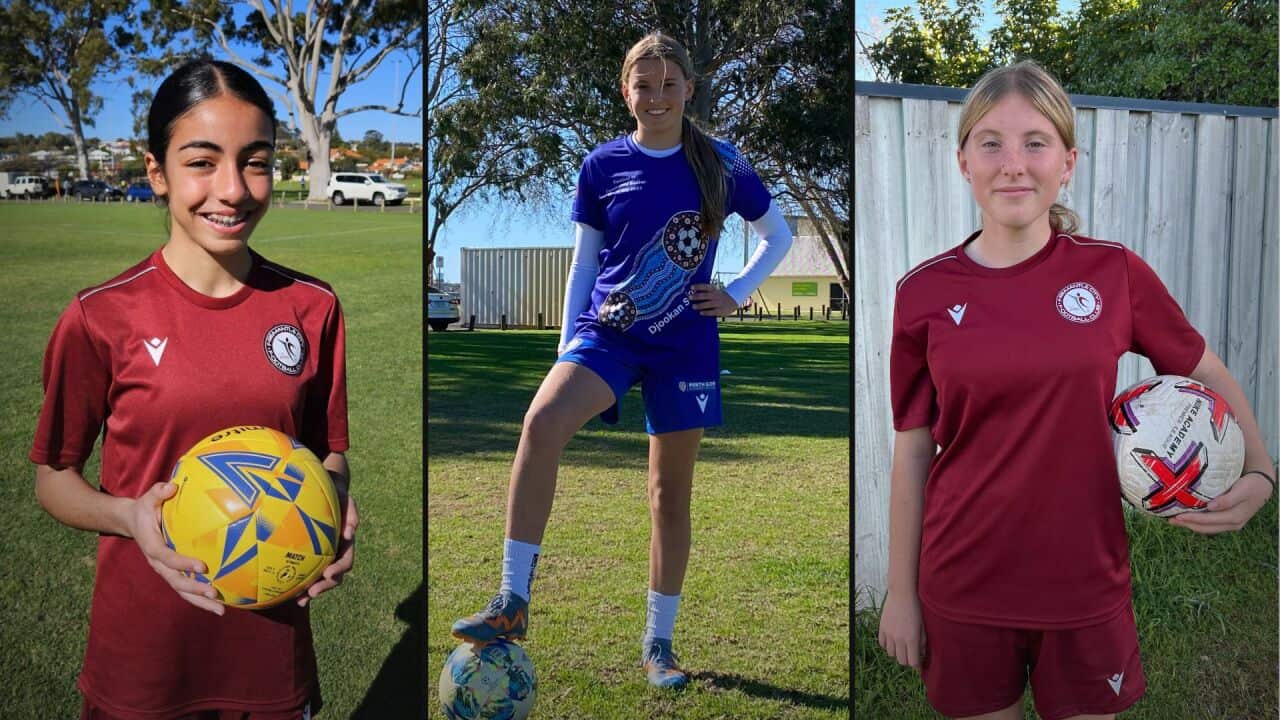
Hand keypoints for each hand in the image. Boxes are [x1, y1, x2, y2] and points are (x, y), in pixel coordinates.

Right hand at [127, 482, 224, 614]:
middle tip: (214, 593)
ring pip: (181, 590)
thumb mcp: (148, 498)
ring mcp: (165, 570)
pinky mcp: (172, 572)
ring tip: (220, 610)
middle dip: (194, 589)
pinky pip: (185, 588)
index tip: (202, 567)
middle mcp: (158, 563)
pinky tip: (219, 604)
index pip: (167, 558)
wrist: (133, 522)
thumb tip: (171, 487)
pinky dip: (200, 598)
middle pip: (175, 581)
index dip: (183, 564)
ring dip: (200, 601)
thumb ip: (158, 492)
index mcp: (152, 546)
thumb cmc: (146, 508)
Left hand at [298, 487, 357, 605]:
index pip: (346, 561)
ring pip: (319, 579)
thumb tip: (350, 531)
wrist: (325, 489)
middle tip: (311, 593)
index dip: (338, 570)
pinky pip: (305, 571)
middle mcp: (335, 553)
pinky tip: (285, 590)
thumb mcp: (346, 498)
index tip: (328, 573)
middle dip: (324, 586)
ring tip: (300, 600)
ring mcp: (323, 556)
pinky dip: (298, 582)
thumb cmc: (336, 493)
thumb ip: (351, 512)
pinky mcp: (309, 555)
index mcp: (345, 544)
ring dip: (312, 591)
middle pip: (334, 576)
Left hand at [690, 283, 738, 316]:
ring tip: (693, 306)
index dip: (698, 286)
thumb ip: (706, 291)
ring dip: (700, 305)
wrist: (733, 300)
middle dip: (697, 296)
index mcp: (714, 290)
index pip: (705, 286)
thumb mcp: (715, 291)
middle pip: (705, 295)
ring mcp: (719, 303)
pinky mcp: (721, 310)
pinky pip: (713, 312)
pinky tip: (701, 313)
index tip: (691, 287)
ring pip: (708, 304)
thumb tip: (693, 293)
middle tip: (689, 297)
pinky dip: (706, 312)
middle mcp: (716, 296)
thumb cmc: (719, 296)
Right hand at [878, 591, 925, 669]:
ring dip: (897, 652)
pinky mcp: (882, 629)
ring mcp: (889, 634)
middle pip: (901, 661)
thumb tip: (921, 654)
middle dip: (907, 659)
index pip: (913, 662)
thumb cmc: (916, 609)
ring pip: (891, 654)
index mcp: (912, 639)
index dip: (917, 665)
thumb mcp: (923, 627)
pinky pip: (882, 644)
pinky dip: (888, 645)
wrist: (902, 594)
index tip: (919, 663)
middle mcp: (899, 639)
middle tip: (911, 653)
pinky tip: (892, 639)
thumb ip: (922, 642)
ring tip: (901, 645)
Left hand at [1168, 473, 1272, 534]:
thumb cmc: (1251, 485)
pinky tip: (1188, 518)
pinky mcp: (1228, 520)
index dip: (1192, 520)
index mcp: (1235, 518)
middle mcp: (1232, 524)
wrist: (1263, 486)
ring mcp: (1230, 524)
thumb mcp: (1241, 490)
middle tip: (1170, 520)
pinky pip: (1210, 524)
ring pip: (1207, 528)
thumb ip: (1227, 499)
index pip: (1209, 521)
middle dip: (1187, 525)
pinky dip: (1198, 523)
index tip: (1177, 516)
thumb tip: (1211, 507)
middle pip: (1206, 528)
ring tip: (1175, 521)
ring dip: (1191, 525)